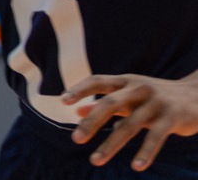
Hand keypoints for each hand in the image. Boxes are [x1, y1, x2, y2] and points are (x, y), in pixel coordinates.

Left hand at [66, 74, 197, 169]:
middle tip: (75, 139)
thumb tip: (77, 110)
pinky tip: (135, 166)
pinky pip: (156, 137)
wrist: (197, 95)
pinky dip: (145, 152)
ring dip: (111, 144)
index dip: (80, 89)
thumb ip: (106, 102)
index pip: (98, 81)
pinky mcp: (173, 118)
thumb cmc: (157, 96)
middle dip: (91, 122)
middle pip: (109, 103)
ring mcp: (156, 103)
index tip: (62, 101)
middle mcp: (139, 89)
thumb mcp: (131, 96)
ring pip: (130, 125)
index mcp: (126, 82)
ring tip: (95, 160)